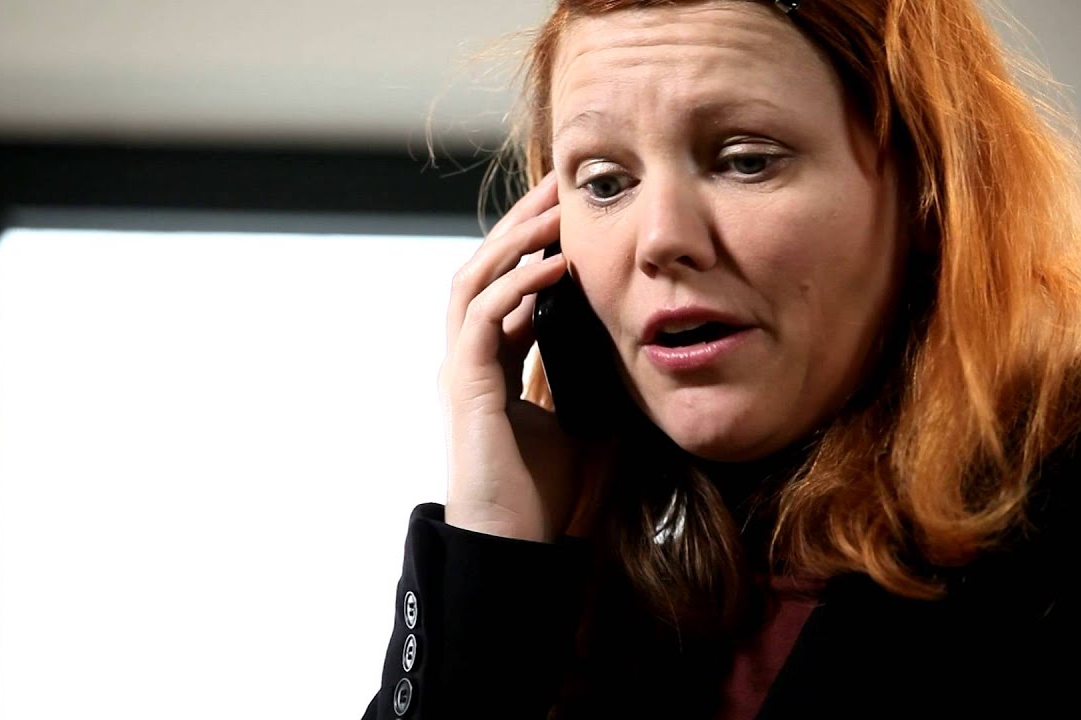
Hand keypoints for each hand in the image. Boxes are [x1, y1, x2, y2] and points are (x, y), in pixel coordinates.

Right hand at [439, 172, 581, 541]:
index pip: (506, 287)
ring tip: (554, 208)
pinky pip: (483, 315)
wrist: (513, 546)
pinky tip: (555, 264)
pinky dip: (518, 284)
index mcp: (493, 364)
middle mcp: (469, 358)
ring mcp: (461, 369)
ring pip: (474, 280)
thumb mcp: (574, 420)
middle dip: (521, 224)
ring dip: (514, 240)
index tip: (571, 213)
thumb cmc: (541, 495)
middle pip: (484, 268)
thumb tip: (619, 343)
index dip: (534, 247)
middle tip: (559, 184)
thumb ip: (580, 377)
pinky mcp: (465, 384)